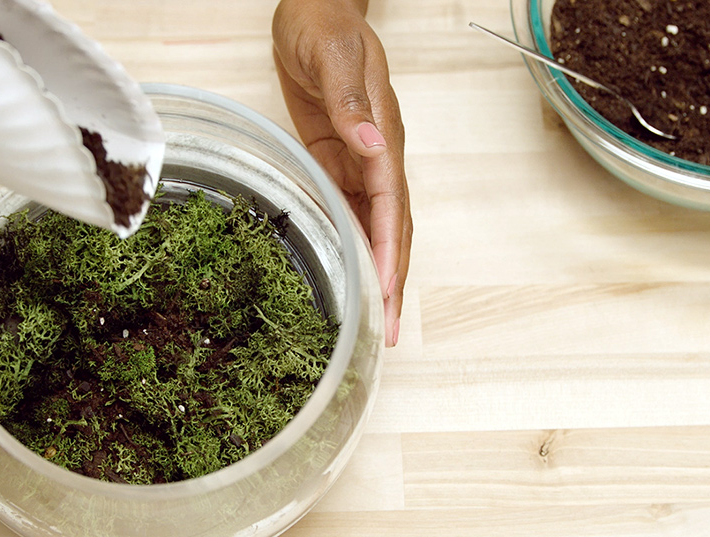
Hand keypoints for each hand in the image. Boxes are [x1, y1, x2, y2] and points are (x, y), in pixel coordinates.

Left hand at [273, 0, 410, 347]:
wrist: (315, 7)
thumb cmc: (325, 24)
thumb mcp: (335, 55)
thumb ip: (352, 101)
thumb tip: (375, 146)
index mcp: (383, 135)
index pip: (391, 204)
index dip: (389, 250)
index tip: (386, 291)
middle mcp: (378, 156)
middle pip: (393, 228)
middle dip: (394, 280)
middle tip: (391, 332)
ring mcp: (359, 161)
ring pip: (374, 227)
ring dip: (377, 273)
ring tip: (376, 321)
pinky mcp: (337, 160)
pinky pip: (349, 211)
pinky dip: (353, 246)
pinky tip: (349, 275)